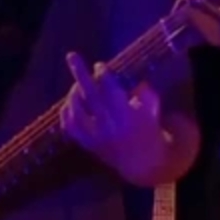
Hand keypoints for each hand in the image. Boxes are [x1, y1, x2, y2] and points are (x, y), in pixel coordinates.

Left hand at [61, 51, 171, 184]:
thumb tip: (133, 80)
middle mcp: (109, 127)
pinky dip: (66, 113)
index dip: (103, 75)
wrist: (143, 163)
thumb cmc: (149, 130)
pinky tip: (69, 103)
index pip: (111, 91)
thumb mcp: (153, 110)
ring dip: (73, 94)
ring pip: (76, 111)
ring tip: (76, 85)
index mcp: (128, 118)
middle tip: (72, 56)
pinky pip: (70, 127)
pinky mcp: (88, 145)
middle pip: (90, 96)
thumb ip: (145, 94)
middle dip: (80, 74)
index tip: (99, 65)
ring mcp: (96, 137)